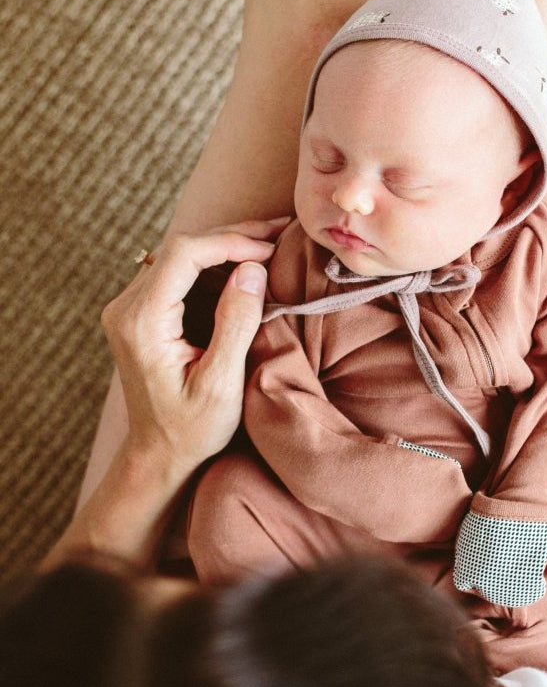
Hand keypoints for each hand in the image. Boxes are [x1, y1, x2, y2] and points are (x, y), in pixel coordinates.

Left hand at [100, 219, 287, 474]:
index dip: (229, 243)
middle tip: (279, 232)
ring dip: (226, 246)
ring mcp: (131, 307)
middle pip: (181, 248)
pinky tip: (246, 262)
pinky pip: (180, 271)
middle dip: (232, 237)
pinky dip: (216, 263)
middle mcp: (127, 307)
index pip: (183, 255)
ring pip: (181, 255)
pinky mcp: (143, 311)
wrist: (158, 454)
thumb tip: (253, 271)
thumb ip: (235, 324)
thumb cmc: (191, 429)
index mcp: (141, 323)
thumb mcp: (221, 384)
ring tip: (270, 242)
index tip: (270, 249)